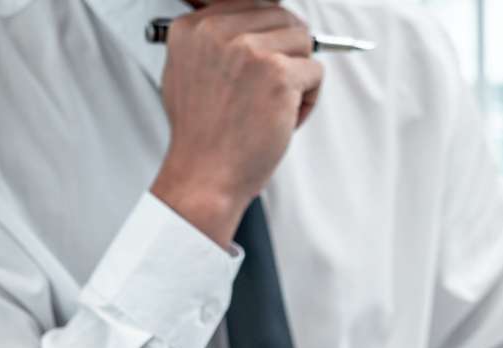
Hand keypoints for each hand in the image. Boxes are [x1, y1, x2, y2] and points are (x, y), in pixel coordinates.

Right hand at [150, 0, 323, 246]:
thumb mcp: (186, 74)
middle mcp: (219, 32)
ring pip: (303, 42)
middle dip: (287, 54)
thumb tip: (249, 25)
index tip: (268, 63)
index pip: (253, 5)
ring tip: (276, 107)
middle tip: (274, 90)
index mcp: (195, 28)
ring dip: (299, 76)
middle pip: (282, 18)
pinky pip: (316, 73)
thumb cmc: (202, 137)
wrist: (204, 175)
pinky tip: (285, 119)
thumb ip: (212, 43)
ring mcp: (250, 51)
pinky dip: (309, 100)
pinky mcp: (278, 75)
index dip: (269, 37)